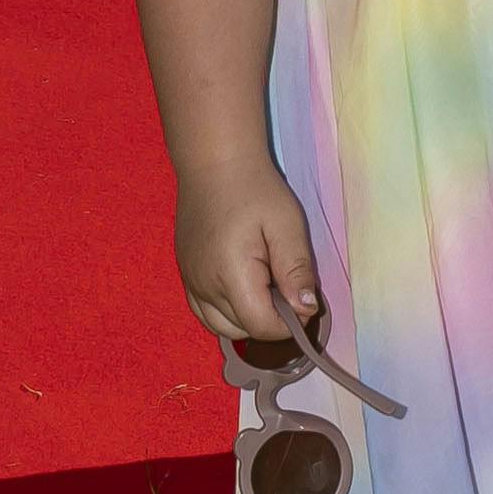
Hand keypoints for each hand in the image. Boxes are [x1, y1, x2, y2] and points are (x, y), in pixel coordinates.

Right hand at [174, 159, 324, 346]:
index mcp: (229, 276)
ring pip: (221, 327)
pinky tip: (244, 284)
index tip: (304, 301)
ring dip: (247, 318)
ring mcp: (190, 282)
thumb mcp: (287, 224)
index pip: (261, 327)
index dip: (289, 323)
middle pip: (242, 330)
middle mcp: (203, 286)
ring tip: (265, 283)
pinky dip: (227, 311)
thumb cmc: (255, 189)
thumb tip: (307, 310)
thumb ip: (297, 270)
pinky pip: (205, 311)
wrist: (214, 163)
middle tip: (285, 284)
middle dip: (269, 319)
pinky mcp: (186, 275)